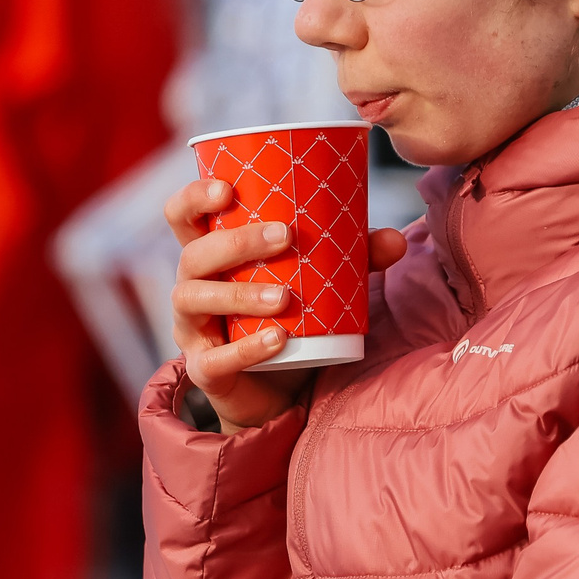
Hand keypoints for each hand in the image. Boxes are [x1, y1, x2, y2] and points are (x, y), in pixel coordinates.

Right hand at [164, 177, 406, 429]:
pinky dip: (246, 348)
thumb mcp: (322, 280)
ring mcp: (193, 329)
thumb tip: (396, 239)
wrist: (279, 389)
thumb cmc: (290, 316)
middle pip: (194, 254)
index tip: (228, 189)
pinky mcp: (205, 369)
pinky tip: (277, 340)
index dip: (195, 197)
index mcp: (210, 253)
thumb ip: (355, 257)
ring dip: (239, 293)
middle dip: (236, 242)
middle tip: (285, 237)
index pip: (182, 216)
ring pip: (194, 300)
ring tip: (284, 296)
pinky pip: (213, 358)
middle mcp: (193, 285)